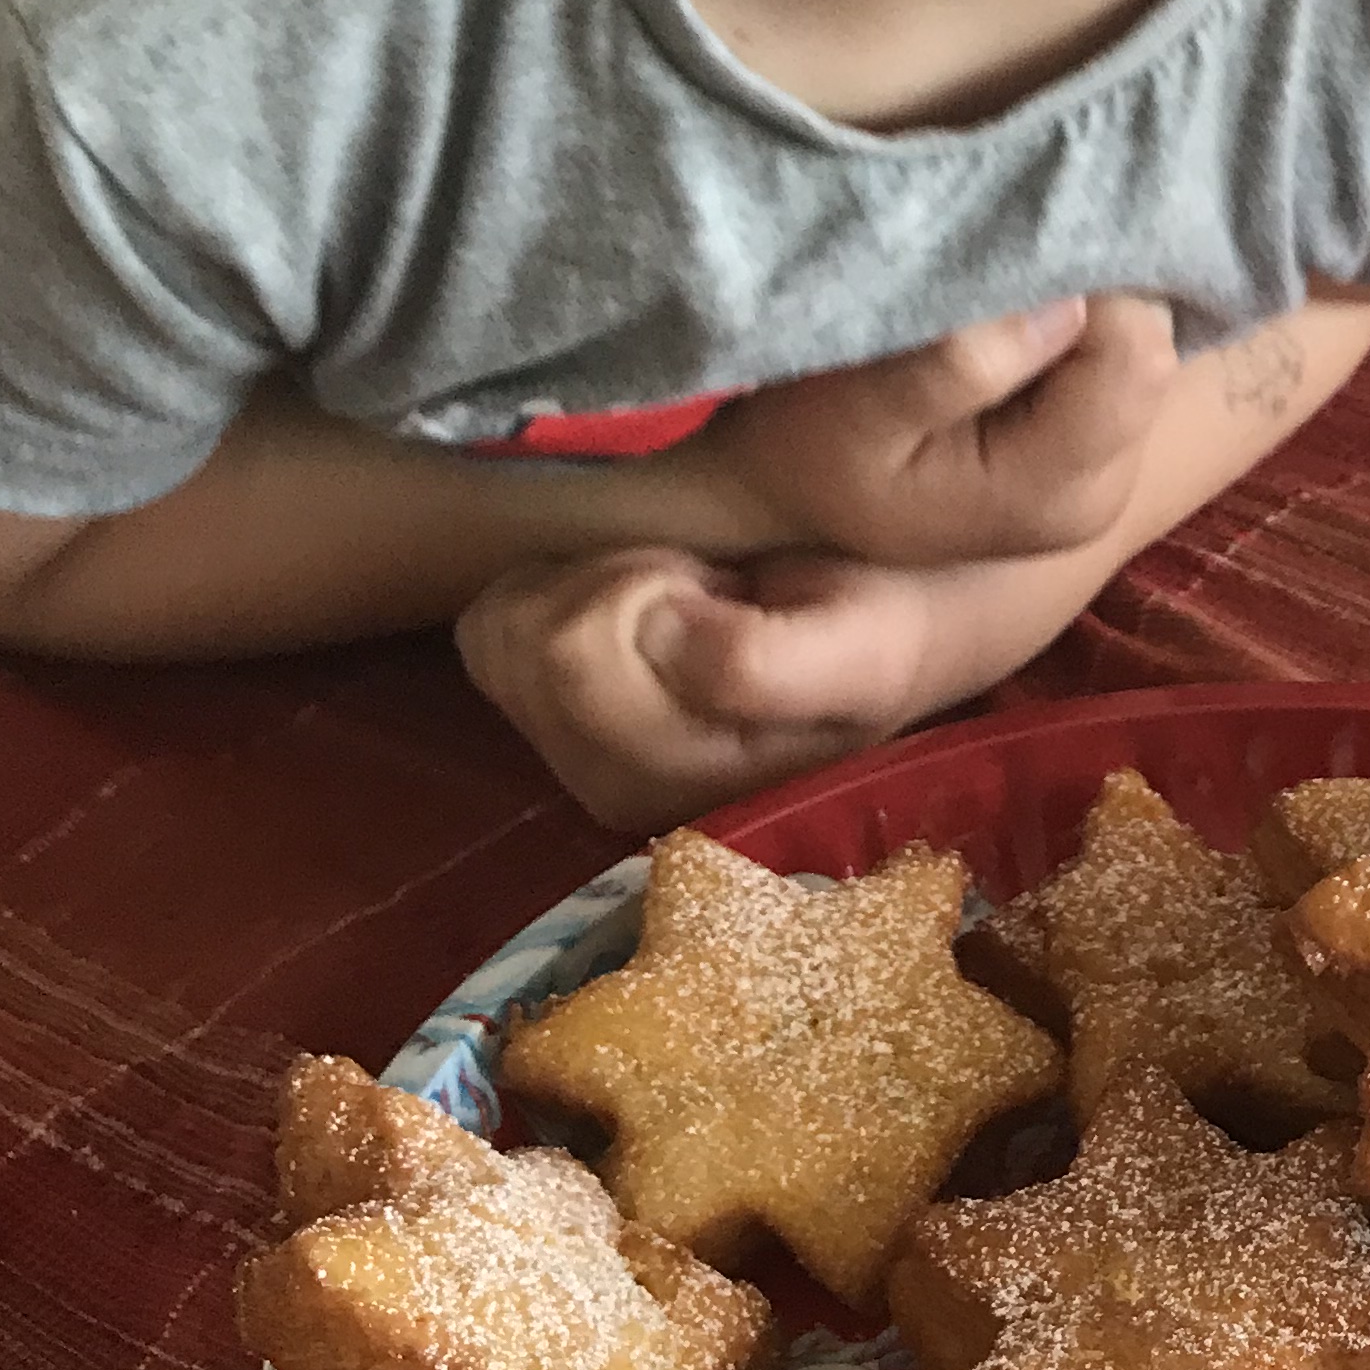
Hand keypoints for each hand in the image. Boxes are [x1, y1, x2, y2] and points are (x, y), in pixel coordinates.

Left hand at [456, 544, 992, 827]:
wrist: (882, 629)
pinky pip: (487, 626)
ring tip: (678, 598)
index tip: (721, 590)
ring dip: (586, 583)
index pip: (577, 652)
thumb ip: (764, 663)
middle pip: (530, 645)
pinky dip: (555, 587)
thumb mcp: (857, 650)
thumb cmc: (875, 631)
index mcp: (679, 781)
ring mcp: (569, 754)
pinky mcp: (541, 715)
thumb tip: (653, 638)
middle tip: (700, 589)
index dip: (644, 585)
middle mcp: (609, 787)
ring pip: (501, 632)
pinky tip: (633, 604)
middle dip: (613, 583)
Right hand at [694, 295, 1176, 569]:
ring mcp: (1107, 468)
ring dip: (1078, 303)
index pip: (1134, 353)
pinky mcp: (1095, 443)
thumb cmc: (810, 451)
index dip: (1085, 283)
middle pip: (1149, 346)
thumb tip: (1066, 302)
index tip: (1007, 259)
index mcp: (1057, 490)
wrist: (790, 499)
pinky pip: (1114, 357)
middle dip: (1087, 290)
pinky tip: (1010, 319)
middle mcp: (1104, 487)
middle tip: (996, 270)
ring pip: (1138, 344)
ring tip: (992, 298)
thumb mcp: (859, 411)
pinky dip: (1072, 324)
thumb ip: (962, 364)